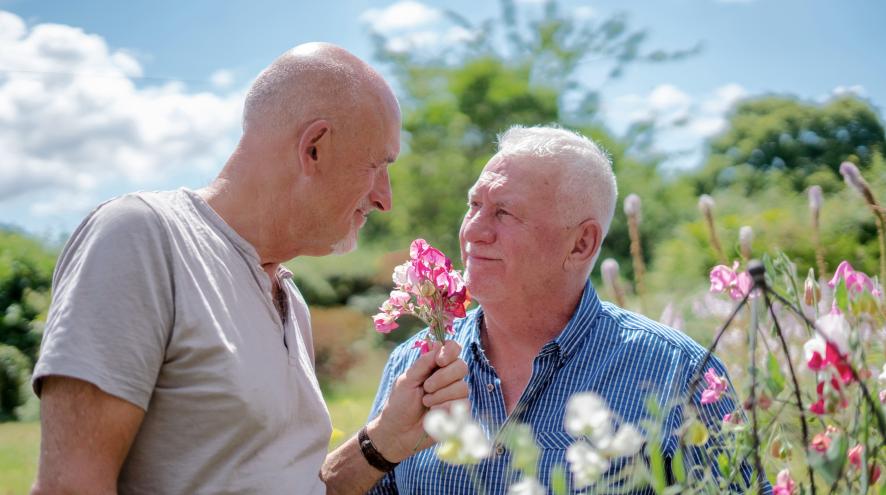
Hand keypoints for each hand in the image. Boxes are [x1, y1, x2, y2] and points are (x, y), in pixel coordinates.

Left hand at [367, 340, 468, 461]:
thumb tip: (438, 343)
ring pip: (462, 386)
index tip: (440, 360)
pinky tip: (433, 413)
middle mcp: (448, 377)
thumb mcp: (407, 379)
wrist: (398, 432)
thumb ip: (424, 362)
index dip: (450, 352)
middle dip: (442, 377)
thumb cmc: (399, 404)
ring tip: (426, 402)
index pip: (453, 349)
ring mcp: (455, 394)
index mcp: (435, 366)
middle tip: (426, 387)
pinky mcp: (459, 411)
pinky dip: (444, 407)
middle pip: (461, 366)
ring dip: (440, 395)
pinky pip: (461, 403)